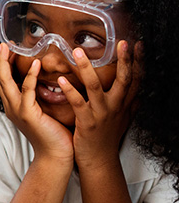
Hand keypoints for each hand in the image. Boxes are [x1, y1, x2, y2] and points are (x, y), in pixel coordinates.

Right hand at [0, 44, 72, 160]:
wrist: (57, 155)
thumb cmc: (55, 134)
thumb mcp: (44, 111)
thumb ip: (41, 96)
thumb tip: (49, 79)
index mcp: (14, 106)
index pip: (3, 80)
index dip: (3, 64)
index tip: (7, 49)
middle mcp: (11, 107)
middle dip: (0, 59)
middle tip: (4, 43)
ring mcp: (17, 110)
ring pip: (6, 82)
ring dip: (7, 63)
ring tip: (12, 48)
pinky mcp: (28, 114)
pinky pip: (27, 90)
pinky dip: (30, 75)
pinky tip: (36, 64)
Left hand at [61, 41, 138, 169]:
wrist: (98, 160)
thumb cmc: (107, 137)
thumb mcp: (123, 119)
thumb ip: (130, 104)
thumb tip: (139, 92)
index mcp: (124, 104)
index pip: (136, 80)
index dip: (138, 62)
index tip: (138, 44)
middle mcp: (116, 107)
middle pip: (124, 80)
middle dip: (125, 60)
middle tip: (122, 43)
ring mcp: (102, 114)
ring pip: (95, 87)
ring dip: (86, 68)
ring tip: (77, 51)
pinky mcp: (87, 122)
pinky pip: (78, 103)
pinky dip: (70, 91)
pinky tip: (62, 80)